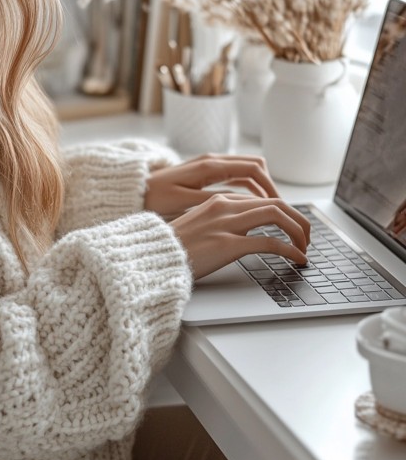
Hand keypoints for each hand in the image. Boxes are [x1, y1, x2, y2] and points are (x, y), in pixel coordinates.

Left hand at [144, 153, 279, 218]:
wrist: (132, 191)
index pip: (254, 170)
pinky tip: (252, 205)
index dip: (271, 188)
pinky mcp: (206, 173)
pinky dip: (249, 188)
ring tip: (272, 211)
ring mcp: (210, 165)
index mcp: (209, 166)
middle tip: (282, 210)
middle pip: (256, 167)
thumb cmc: (153, 198)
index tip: (281, 207)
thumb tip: (244, 202)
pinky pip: (236, 176)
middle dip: (272, 187)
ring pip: (247, 171)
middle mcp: (213, 161)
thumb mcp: (183, 201)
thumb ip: (214, 200)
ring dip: (262, 188)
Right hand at [171, 194, 310, 279]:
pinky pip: (270, 242)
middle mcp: (225, 207)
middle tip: (307, 237)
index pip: (262, 200)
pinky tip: (297, 259)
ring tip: (305, 248)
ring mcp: (226, 224)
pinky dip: (289, 250)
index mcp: (219, 200)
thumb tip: (246, 234)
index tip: (293, 228)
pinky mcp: (228, 244)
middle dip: (298, 220)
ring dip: (298, 232)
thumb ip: (222, 224)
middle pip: (275, 204)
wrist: (152, 258)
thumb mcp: (200, 228)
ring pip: (277, 216)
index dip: (284, 214)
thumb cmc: (173, 249)